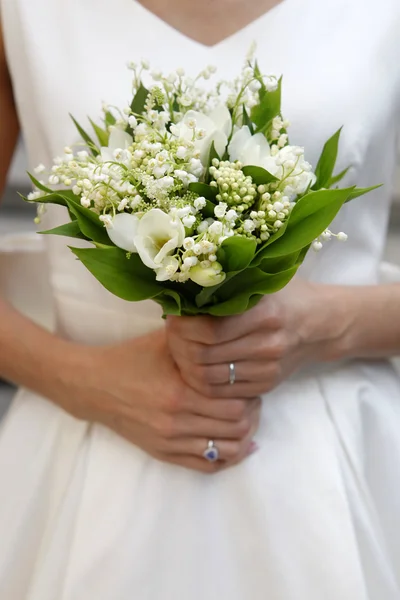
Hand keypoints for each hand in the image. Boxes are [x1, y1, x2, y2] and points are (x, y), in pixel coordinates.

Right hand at [60, 329, 259, 472]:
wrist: (95, 385)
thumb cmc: (132, 358)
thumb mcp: (166, 342)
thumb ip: (199, 339)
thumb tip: (233, 329)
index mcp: (181, 393)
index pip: (235, 405)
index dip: (250, 395)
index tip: (250, 383)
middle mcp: (177, 422)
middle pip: (236, 429)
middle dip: (251, 414)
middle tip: (251, 400)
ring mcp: (170, 442)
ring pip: (226, 451)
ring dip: (243, 437)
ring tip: (244, 420)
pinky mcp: (164, 454)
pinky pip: (207, 467)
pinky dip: (228, 459)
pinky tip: (239, 446)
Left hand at [167, 279, 343, 397]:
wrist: (319, 324)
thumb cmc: (284, 295)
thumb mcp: (260, 281)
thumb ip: (226, 286)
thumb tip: (180, 290)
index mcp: (265, 314)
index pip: (210, 329)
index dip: (183, 326)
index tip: (173, 316)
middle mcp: (268, 346)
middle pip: (204, 356)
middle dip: (178, 346)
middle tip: (171, 334)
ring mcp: (267, 370)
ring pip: (208, 378)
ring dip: (185, 366)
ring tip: (179, 349)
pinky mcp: (265, 386)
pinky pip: (222, 392)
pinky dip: (201, 382)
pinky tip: (195, 366)